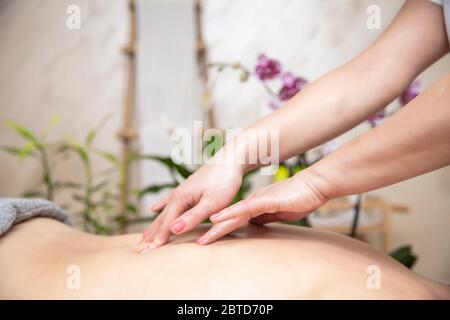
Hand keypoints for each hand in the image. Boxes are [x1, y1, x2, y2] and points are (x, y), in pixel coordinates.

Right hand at [138, 161, 243, 250]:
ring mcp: (180, 191)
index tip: (147, 255)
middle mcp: (176, 195)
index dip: (158, 241)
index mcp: (180, 199)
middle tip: (139, 251)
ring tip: (143, 238)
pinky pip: (168, 202)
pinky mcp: (187, 189)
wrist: (230, 159)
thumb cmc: (224, 181)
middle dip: (150, 236)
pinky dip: (160, 208)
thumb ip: (193, 217)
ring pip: (163, 212)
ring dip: (153, 226)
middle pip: (161, 220)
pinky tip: (154, 209)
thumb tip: (174, 230)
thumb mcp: (212, 202)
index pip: (166, 225)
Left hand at [198, 170, 328, 244]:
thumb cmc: (301, 198)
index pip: (234, 220)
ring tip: (202, 238)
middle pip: (229, 219)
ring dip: (216, 227)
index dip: (220, 230)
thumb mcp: (279, 212)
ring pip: (233, 215)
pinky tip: (217, 218)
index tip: (207, 238)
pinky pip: (244, 208)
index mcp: (256, 205)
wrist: (315, 185)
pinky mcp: (265, 200)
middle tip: (199, 242)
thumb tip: (252, 224)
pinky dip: (230, 214)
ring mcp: (258, 200)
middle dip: (213, 232)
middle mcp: (253, 202)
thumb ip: (265, 217)